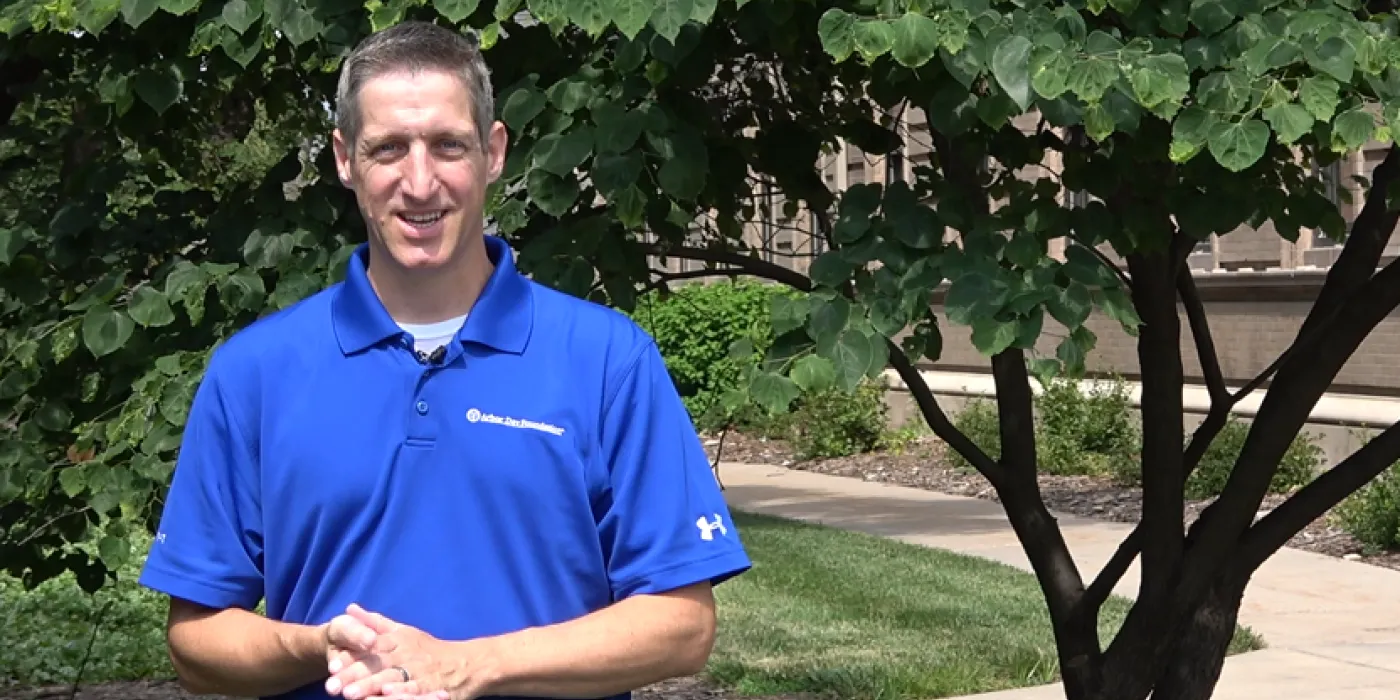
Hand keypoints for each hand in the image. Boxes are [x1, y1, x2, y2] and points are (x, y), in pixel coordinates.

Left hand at [323, 604, 453, 699]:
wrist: (468, 663)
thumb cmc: (430, 649)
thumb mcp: (403, 631)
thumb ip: (375, 622)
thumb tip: (350, 608)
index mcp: (397, 641)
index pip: (369, 648)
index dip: (350, 657)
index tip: (331, 664)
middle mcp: (406, 655)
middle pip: (376, 665)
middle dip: (354, 676)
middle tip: (332, 686)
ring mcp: (419, 671)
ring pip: (391, 679)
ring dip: (371, 686)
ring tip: (350, 694)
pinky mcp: (432, 687)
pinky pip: (415, 690)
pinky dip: (402, 692)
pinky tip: (388, 695)